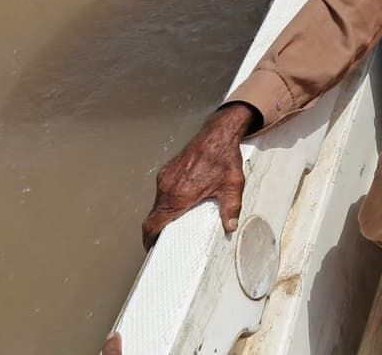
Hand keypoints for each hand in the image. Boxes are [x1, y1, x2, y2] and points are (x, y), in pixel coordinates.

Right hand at [141, 103, 254, 247]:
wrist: (217, 134)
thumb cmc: (224, 158)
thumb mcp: (232, 186)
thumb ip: (231, 208)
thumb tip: (230, 226)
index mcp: (178, 195)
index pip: (153, 223)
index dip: (149, 239)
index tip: (151, 247)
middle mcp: (167, 187)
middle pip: (153, 215)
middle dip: (157, 229)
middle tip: (164, 240)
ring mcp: (165, 177)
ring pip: (157, 203)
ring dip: (162, 214)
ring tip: (174, 223)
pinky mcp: (167, 170)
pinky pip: (162, 191)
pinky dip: (166, 200)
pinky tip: (179, 203)